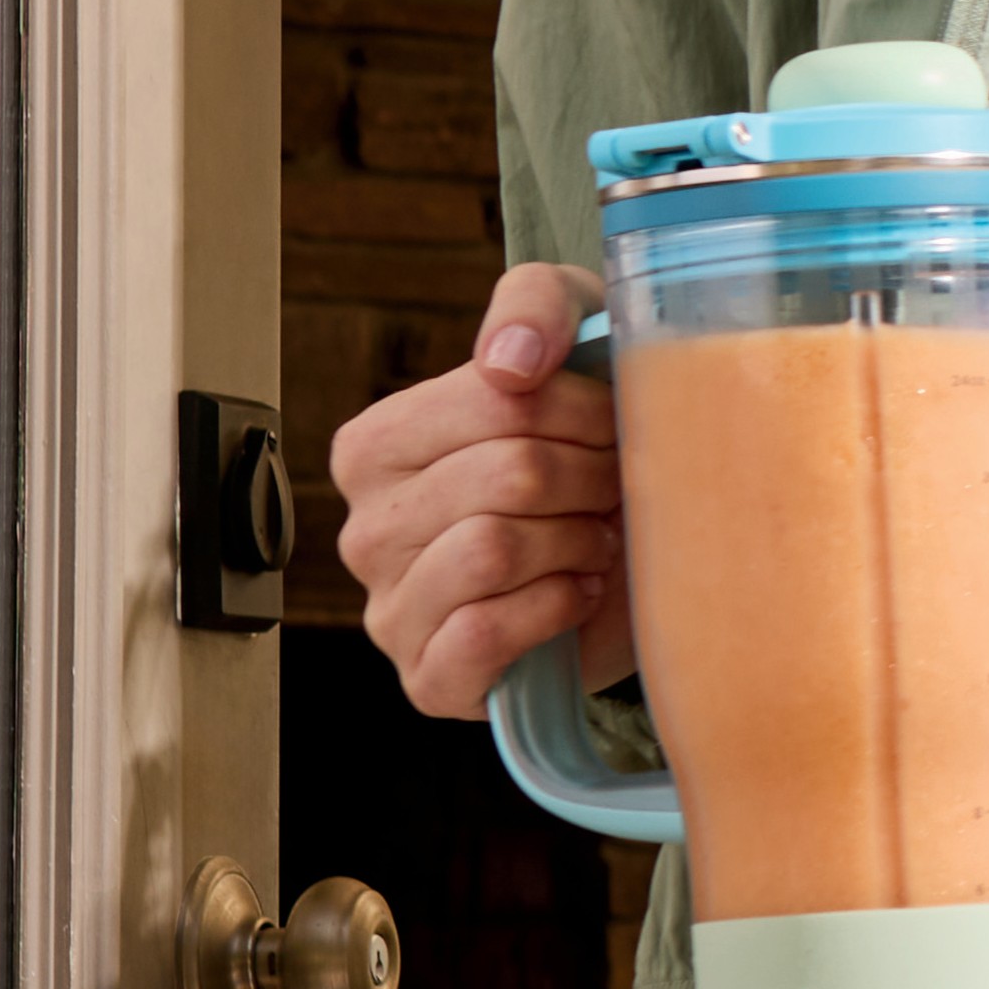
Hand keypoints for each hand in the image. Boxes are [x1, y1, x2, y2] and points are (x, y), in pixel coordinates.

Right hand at [330, 260, 628, 718]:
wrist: (623, 569)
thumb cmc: (582, 449)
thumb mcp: (570, 341)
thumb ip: (534, 307)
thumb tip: (509, 363)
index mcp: (375, 446)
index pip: (493, 400)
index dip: (581, 408)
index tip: (613, 421)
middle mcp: (364, 529)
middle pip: (506, 475)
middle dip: (590, 477)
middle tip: (614, 486)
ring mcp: (390, 610)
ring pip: (492, 549)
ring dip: (575, 541)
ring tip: (594, 539)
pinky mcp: (428, 680)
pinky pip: (481, 634)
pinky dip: (552, 609)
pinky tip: (576, 593)